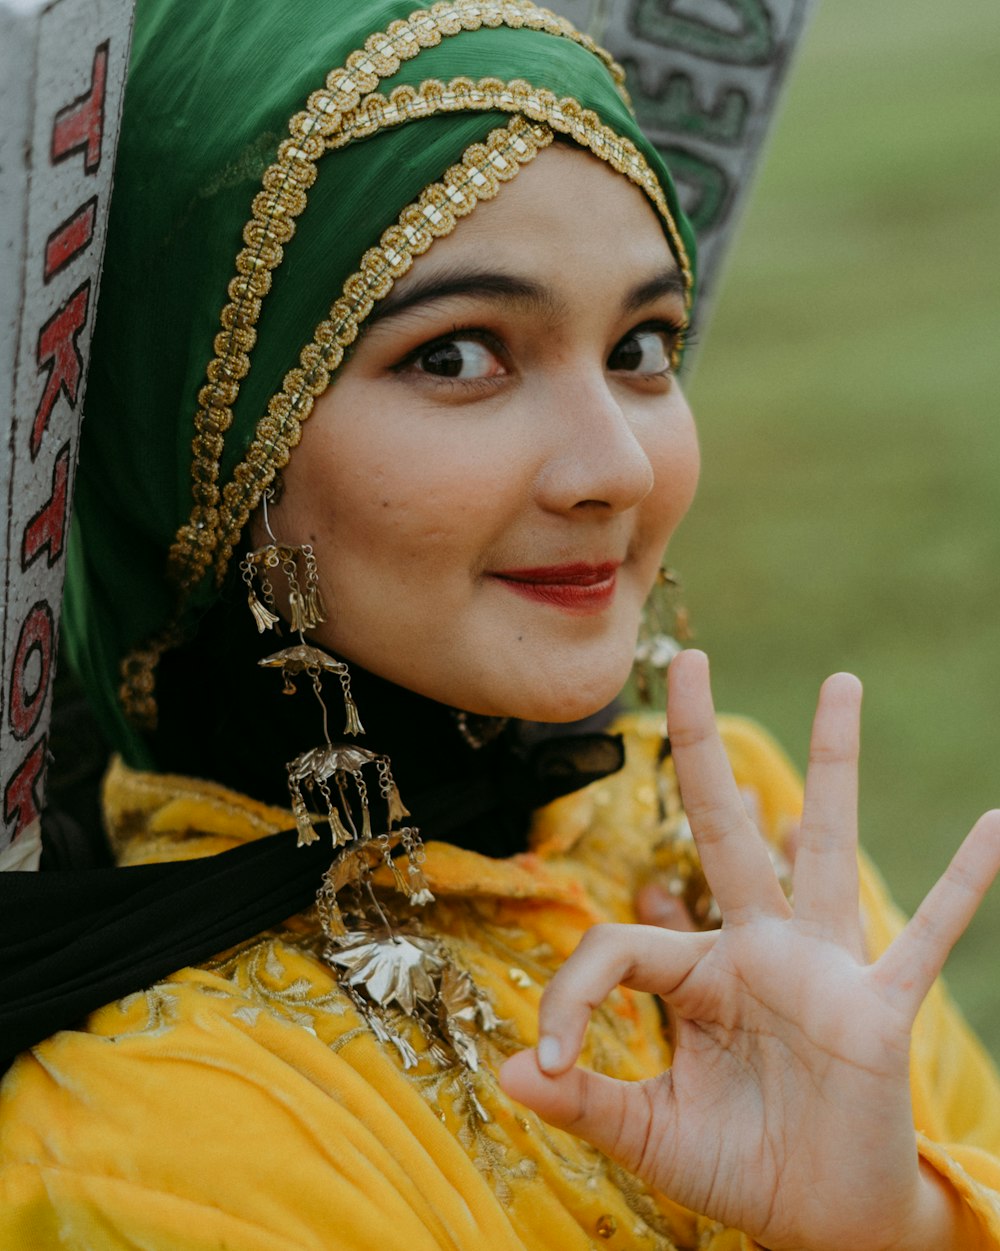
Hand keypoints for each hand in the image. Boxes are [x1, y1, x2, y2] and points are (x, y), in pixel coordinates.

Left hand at [500, 650, 999, 1250]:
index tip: (551, 1059)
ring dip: (832, 765)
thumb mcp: (650, 1134)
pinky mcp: (877, 1008)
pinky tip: (995, 824)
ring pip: (821, 845)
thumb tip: (513, 1073)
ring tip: (841, 681)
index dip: (572, 994)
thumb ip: (588, 1101)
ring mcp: (820, 968)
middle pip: (721, 828)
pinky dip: (960, 885)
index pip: (620, 941)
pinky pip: (925, 937)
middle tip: (687, 658)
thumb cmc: (736, 1167)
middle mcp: (756, 949)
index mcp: (694, 975)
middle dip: (701, 745)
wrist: (819, 1220)